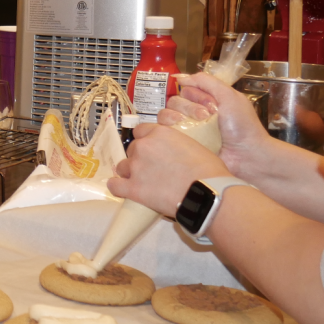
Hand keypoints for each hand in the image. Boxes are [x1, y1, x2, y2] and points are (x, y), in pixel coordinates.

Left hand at [110, 122, 231, 216]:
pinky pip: (114, 186)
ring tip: (141, 181)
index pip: (141, 131)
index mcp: (159, 133)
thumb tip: (176, 152)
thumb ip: (177, 144)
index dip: (145, 140)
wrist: (207, 193)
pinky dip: (117, 187)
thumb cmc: (208, 171)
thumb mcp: (194, 146)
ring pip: (122, 167)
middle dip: (139, 158)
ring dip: (129, 172)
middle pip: (132, 149)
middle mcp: (143, 147)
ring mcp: (136, 167)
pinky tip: (122, 189)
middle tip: (151, 169)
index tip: (150, 148)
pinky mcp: (133, 188)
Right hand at [156, 72, 270, 177]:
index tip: (211, 103)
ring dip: (179, 117)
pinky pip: (164, 131)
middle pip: (174, 100)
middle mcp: (193, 113)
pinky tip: (184, 134)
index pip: (185, 89)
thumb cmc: (243, 126)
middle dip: (190, 107)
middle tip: (207, 117)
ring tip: (197, 127)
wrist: (246, 155)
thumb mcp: (229, 95)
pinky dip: (170, 129)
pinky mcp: (182, 143)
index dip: (195, 94)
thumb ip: (206, 81)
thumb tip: (179, 77)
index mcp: (205, 101)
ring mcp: (186, 129)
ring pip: (166, 114)